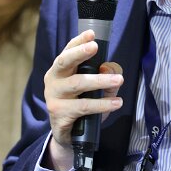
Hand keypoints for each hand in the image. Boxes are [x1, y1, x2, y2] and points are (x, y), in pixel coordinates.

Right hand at [43, 29, 123, 170]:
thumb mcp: (96, 89)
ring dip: (99, 81)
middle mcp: (53, 80)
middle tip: (95, 47)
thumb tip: (110, 69)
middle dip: (79, 53)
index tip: (91, 33)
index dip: (78, 41)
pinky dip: (101, 104)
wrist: (69, 136)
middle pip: (64, 62)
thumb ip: (106, 76)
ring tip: (118, 80)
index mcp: (60, 70)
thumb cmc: (81, 106)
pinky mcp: (59, 114)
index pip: (68, 51)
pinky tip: (116, 103)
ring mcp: (54, 97)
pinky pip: (83, 106)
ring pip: (77, 84)